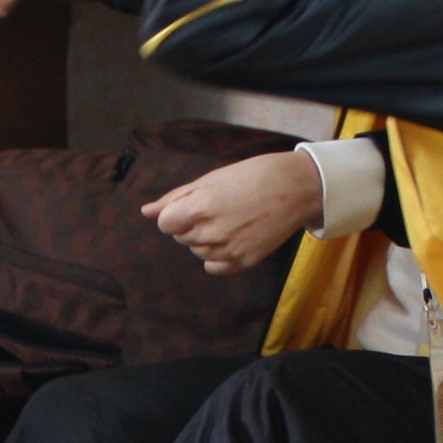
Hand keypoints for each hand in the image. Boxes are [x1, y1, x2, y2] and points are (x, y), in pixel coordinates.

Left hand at [143, 149, 319, 275]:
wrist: (295, 188)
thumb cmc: (251, 175)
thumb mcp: (210, 179)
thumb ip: (175, 198)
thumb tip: (147, 211)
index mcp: (199, 208)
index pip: (165, 224)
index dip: (176, 214)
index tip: (194, 204)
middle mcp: (210, 233)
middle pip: (181, 238)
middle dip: (191, 224)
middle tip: (219, 208)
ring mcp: (226, 251)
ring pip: (198, 252)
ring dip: (205, 239)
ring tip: (230, 219)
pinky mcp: (242, 262)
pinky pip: (214, 267)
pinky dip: (218, 256)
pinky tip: (233, 237)